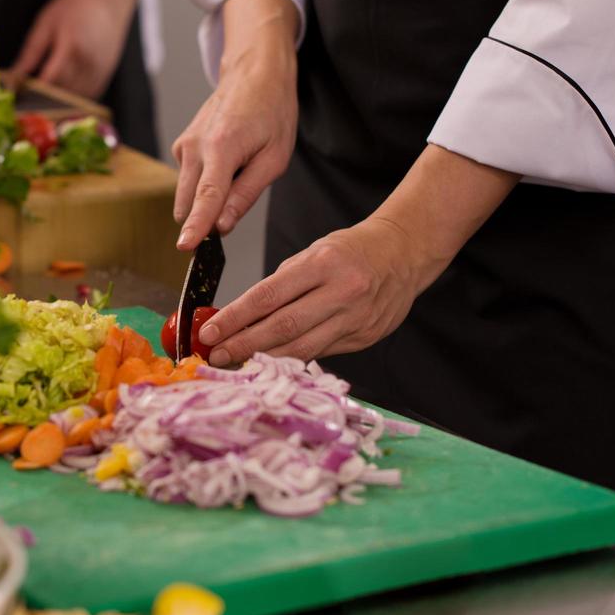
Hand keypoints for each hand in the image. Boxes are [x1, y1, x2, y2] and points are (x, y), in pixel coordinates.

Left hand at [12, 0, 133, 98]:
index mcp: (70, 47)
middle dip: (43, 98)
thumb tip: (15, 74)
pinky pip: (87, 96)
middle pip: (62, 93)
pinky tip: (62, 92)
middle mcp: (88, 62)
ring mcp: (99, 71)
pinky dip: (73, 98)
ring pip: (75, 99)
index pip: (49, 80)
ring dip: (59, 101)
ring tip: (43, 95)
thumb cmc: (75, 6)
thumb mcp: (46, 23)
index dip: (33, 91)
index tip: (19, 94)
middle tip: (27, 96)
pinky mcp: (106, 75)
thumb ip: (31, 52)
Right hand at [171, 0, 299, 249]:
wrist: (253, 74)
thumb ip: (246, 194)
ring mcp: (184, 145)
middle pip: (190, 202)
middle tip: (233, 213)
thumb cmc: (271, 112)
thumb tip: (223, 225)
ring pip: (187, 194)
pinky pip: (189, 180)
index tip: (185, 248)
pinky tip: (226, 164)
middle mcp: (195, 146)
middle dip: (206, 218)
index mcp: (222, 148)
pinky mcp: (181, 147)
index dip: (196, 226)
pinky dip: (205, 183)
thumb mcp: (275, 158)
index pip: (206, 197)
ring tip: (238, 174)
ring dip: (207, 200)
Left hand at [197, 218, 427, 367]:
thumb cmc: (352, 250)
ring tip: (236, 364)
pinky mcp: (364, 338)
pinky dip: (292, 360)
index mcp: (323, 264)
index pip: (268, 296)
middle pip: (283, 328)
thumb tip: (242, 315)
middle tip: (215, 355)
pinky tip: (271, 364)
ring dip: (264, 360)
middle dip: (243, 345)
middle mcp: (341, 293)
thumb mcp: (314, 252)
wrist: (405, 253)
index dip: (235, 318)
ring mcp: (356, 319)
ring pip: (302, 348)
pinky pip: (321, 353)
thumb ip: (282, 284)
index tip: (209, 331)